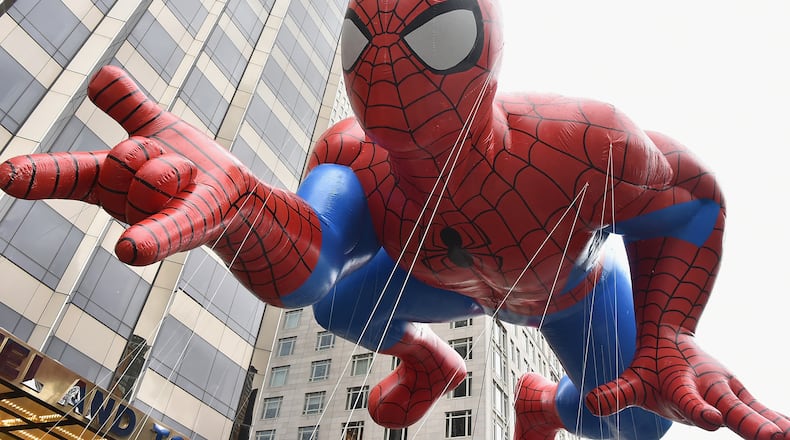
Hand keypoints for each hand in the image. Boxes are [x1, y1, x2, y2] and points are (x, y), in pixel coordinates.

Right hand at [0, 65, 258, 265]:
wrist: (239, 197)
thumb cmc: (190, 166)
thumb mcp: (158, 128)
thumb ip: (127, 105)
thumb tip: (99, 76)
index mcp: (111, 181)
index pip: (68, 174)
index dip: (37, 175)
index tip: (4, 175)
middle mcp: (125, 206)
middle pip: (124, 160)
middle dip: (152, 149)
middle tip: (177, 163)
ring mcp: (155, 220)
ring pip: (150, 178)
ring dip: (179, 167)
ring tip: (192, 182)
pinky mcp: (188, 229)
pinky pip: (164, 232)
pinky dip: (147, 240)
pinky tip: (128, 251)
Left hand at [585, 330, 789, 438]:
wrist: (670, 337)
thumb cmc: (649, 367)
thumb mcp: (630, 381)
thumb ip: (614, 394)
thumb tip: (590, 403)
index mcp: (681, 386)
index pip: (689, 401)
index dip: (698, 411)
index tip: (712, 421)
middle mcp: (709, 388)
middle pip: (732, 409)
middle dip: (752, 424)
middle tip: (775, 438)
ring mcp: (728, 392)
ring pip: (753, 409)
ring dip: (772, 423)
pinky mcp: (739, 397)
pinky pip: (761, 411)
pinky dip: (777, 421)